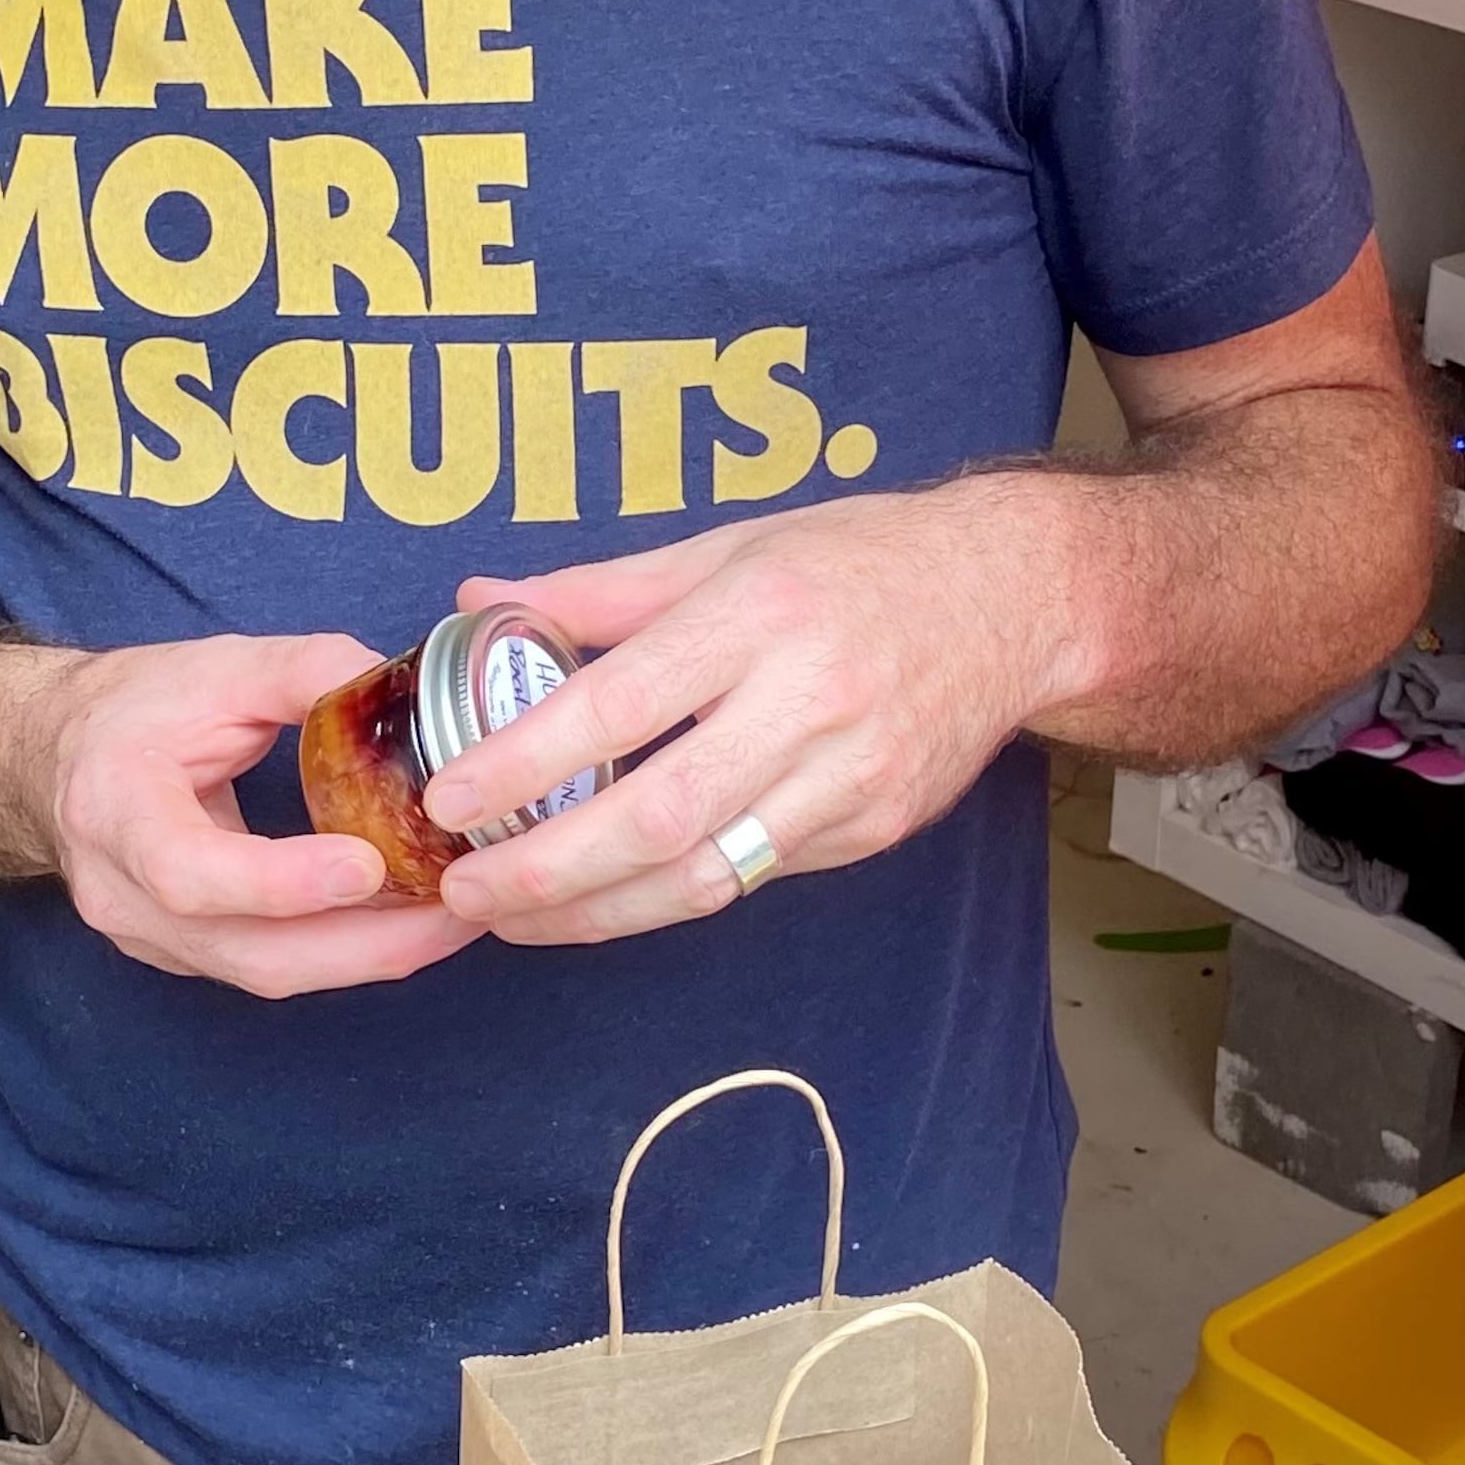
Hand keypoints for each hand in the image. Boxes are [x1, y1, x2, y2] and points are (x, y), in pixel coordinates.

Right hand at [45, 629, 476, 998]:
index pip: (190, 872)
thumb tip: (397, 685)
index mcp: (116, 810)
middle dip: (365, 943)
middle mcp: (124, 896)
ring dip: (371, 955)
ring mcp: (153, 939)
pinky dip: (347, 952)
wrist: (61, 757)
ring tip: (456, 918)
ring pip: (271, 972)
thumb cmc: (135, 709)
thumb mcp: (215, 667)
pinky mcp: (189, 955)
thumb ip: (305, 671)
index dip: (281, 881)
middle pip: (249, 952)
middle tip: (458, 911)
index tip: (367, 865)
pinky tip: (409, 921)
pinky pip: (275, 967)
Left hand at [422, 478, 1069, 947]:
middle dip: (547, 869)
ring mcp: (850, 777)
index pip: (620, 705)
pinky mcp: (875, 827)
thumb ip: (602, 589)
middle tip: (465, 891)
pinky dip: (670, 896)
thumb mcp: (729, 545)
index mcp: (758, 614)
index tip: (449, 797)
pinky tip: (606, 899)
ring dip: (596, 913)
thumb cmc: (858, 559)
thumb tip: (477, 599)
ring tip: (514, 919)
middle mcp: (808, 701)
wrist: (1015, 598)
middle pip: (658, 816)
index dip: (524, 762)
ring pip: (706, 874)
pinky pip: (753, 875)